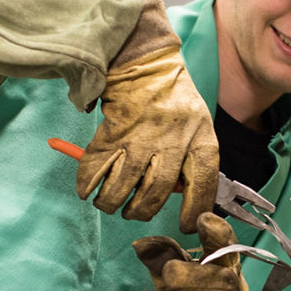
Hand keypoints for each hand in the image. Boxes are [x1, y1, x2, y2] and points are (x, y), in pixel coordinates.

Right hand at [77, 0, 218, 233]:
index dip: (194, 211)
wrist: (147, 65)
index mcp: (201, 139)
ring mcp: (141, 136)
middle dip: (141, 211)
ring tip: (109, 204)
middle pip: (156, 192)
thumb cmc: (176, 102)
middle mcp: (173, 140)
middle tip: (133, 213)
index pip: (203, 185)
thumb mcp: (198, 128)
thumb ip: (192, 162)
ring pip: (123, 185)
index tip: (185, 225)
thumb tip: (180, 199)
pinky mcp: (113, 131)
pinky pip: (96, 166)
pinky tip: (87, 190)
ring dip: (111, 202)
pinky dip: (87, 184)